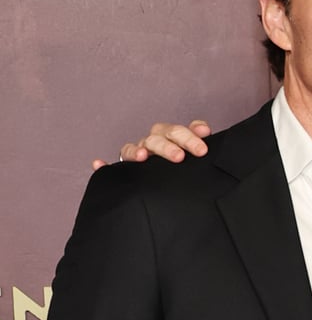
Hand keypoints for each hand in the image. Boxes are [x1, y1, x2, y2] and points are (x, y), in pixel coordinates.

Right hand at [91, 120, 212, 170]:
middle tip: (180, 157)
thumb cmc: (186, 168)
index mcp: (171, 138)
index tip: (203, 141)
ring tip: (142, 157)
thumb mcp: (195, 155)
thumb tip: (204, 130)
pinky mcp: (124, 170)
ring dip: (137, 150)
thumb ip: (200, 143)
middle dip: (170, 144)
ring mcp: (138, 154)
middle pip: (158, 137)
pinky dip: (104, 166)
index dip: (189, 134)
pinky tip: (98, 164)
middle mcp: (154, 143)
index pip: (179, 131)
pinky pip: (111, 168)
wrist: (174, 190)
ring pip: (135, 147)